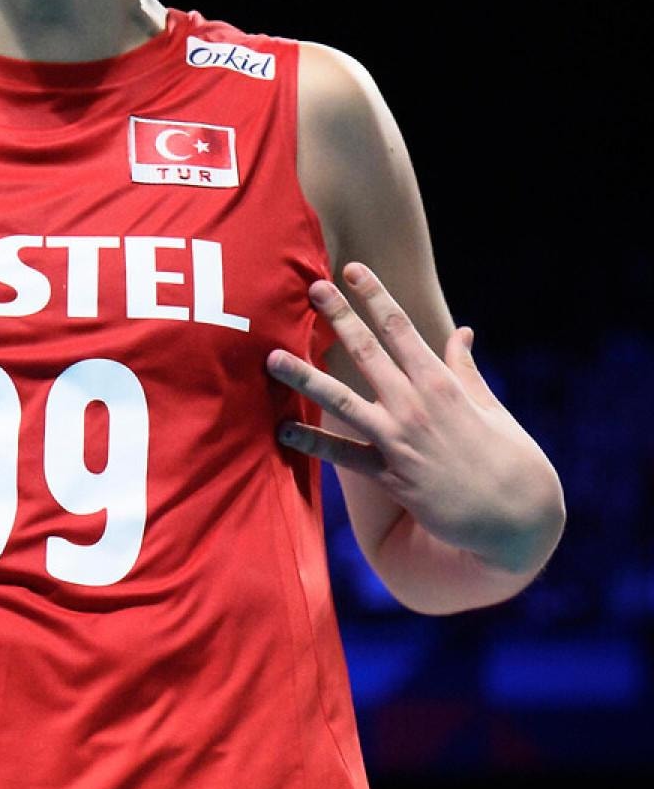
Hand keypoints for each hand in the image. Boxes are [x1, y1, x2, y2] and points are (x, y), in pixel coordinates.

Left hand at [266, 263, 562, 566]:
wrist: (517, 518)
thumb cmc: (512, 460)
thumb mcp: (492, 407)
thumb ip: (466, 369)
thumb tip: (462, 332)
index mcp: (442, 382)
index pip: (401, 328)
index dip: (375, 296)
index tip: (353, 270)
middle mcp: (416, 405)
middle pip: (367, 352)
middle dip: (338, 317)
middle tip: (311, 287)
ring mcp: (400, 440)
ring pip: (341, 400)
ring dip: (304, 377)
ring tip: (272, 358)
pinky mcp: (391, 475)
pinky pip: (343, 455)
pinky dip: (312, 443)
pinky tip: (283, 430)